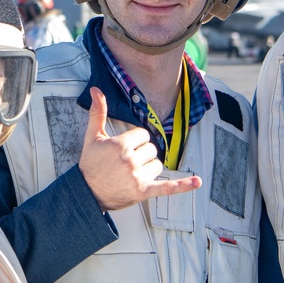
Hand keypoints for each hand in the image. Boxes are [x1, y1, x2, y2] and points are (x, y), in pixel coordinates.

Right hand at [79, 87, 200, 211]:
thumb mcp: (92, 136)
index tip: (123, 149)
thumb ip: (98, 112)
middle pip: (152, 149)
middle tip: (125, 162)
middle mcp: (130, 160)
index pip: (143, 134)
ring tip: (132, 173)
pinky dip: (183, 186)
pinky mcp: (143, 192)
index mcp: (120, 145)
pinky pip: (167, 187)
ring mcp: (138, 177)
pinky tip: (197, 181)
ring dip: (149, 167)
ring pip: (158, 164)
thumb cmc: (90, 164)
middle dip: (141, 154)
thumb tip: (96, 89)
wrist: (86, 193)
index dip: (135, 140)